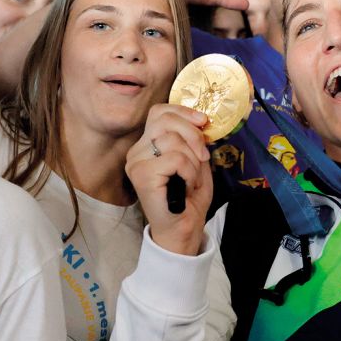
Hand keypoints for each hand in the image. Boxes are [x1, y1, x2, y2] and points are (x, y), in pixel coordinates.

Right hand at [126, 103, 212, 255]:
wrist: (184, 228)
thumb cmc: (188, 198)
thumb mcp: (195, 161)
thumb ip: (193, 140)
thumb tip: (200, 119)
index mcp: (147, 145)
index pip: (159, 112)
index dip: (183, 112)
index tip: (204, 122)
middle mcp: (137, 151)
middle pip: (165, 120)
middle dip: (193, 134)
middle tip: (203, 156)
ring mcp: (136, 163)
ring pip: (172, 140)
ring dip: (192, 160)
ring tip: (192, 178)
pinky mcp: (142, 175)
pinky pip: (175, 159)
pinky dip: (189, 171)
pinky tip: (187, 185)